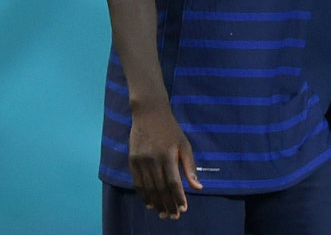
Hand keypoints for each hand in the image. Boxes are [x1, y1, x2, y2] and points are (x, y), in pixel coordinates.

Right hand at [128, 104, 202, 218]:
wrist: (149, 113)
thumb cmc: (171, 129)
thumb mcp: (184, 145)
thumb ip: (190, 167)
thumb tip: (198, 187)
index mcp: (168, 155)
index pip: (174, 183)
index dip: (178, 197)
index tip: (184, 209)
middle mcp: (153, 159)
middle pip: (161, 188)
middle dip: (168, 204)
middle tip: (173, 216)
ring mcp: (141, 160)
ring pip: (149, 188)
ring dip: (156, 203)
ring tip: (163, 214)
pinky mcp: (132, 160)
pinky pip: (137, 182)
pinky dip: (144, 195)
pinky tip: (150, 203)